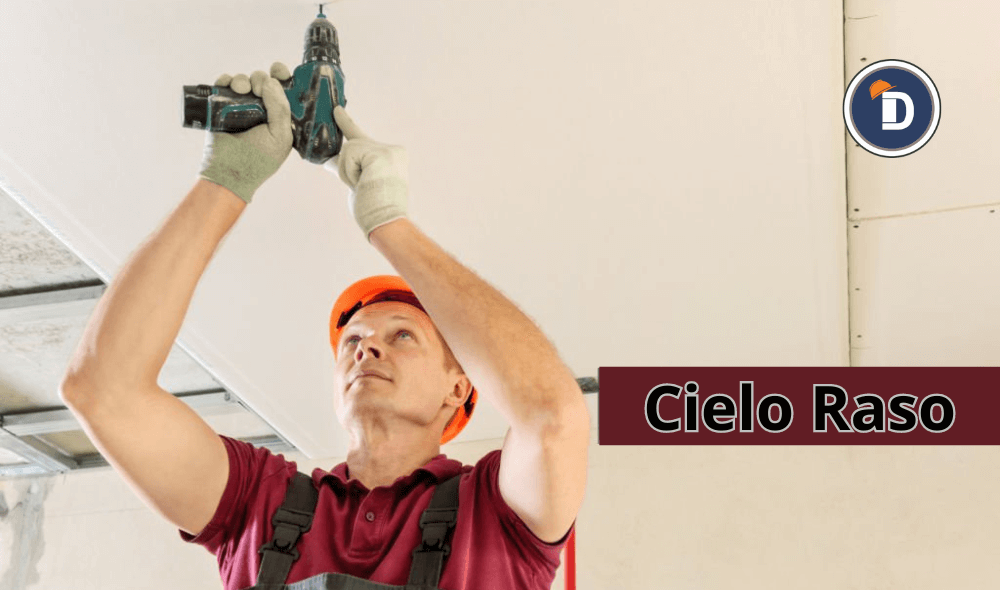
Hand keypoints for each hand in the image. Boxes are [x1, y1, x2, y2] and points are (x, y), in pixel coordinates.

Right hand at [198, 62, 293, 203]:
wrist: (229, 173)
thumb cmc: (260, 160)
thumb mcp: (280, 135)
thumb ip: (280, 108)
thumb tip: (270, 81)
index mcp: (280, 115)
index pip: (284, 88)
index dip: (282, 75)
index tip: (278, 70)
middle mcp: (261, 109)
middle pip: (262, 80)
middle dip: (261, 78)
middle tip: (258, 89)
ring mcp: (240, 107)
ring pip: (244, 81)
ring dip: (243, 79)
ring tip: (242, 89)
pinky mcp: (220, 108)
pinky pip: (223, 86)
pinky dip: (225, 80)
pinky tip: (229, 85)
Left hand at [324, 106, 408, 240]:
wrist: (387, 222)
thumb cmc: (374, 209)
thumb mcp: (359, 183)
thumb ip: (350, 168)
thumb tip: (329, 160)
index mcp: (392, 157)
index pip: (363, 138)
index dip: (346, 123)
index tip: (336, 110)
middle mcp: (393, 150)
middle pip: (352, 145)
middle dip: (346, 167)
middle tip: (360, 182)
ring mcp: (387, 150)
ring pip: (348, 150)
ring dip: (348, 173)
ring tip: (364, 187)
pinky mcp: (378, 153)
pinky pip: (348, 155)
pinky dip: (349, 172)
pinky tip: (364, 183)